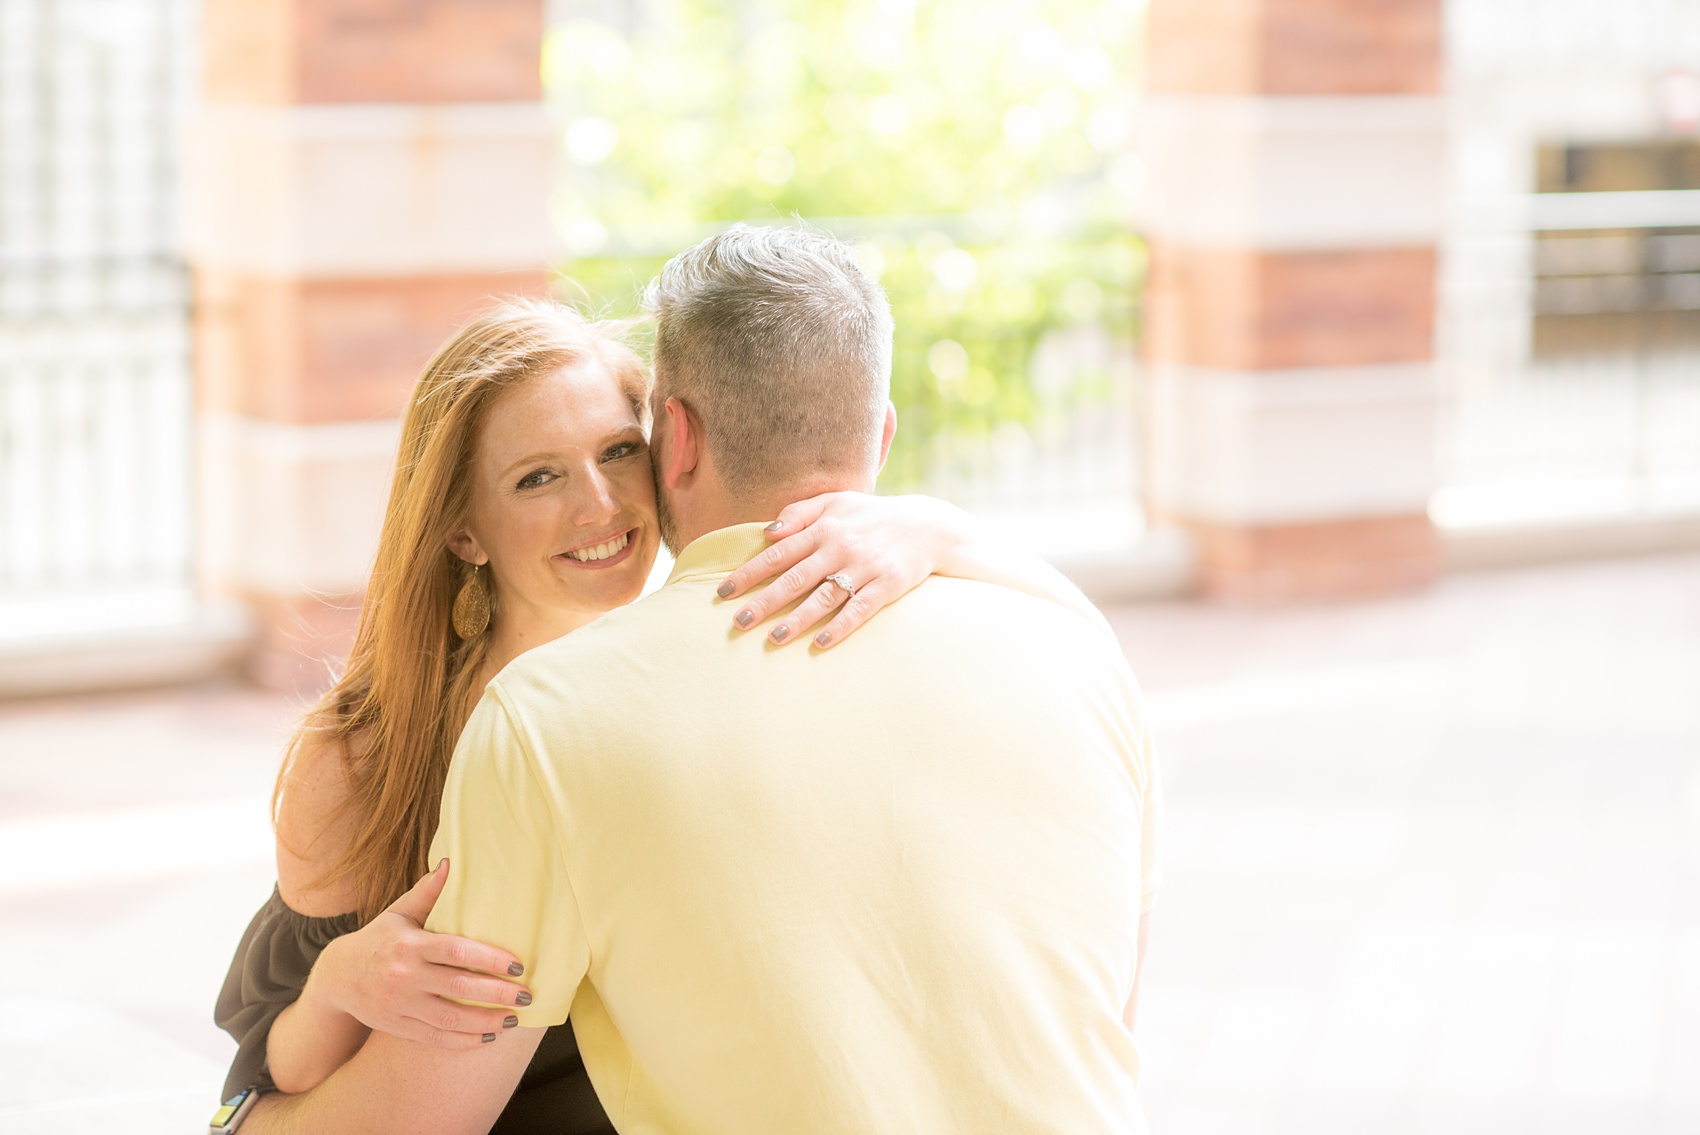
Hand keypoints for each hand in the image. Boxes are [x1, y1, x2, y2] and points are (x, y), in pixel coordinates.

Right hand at [307, 859, 531, 1048]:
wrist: (336, 976)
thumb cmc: (378, 939)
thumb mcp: (398, 912)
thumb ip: (427, 891)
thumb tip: (451, 861)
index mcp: (410, 945)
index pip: (457, 952)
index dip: (490, 959)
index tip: (519, 965)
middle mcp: (405, 976)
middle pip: (459, 987)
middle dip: (497, 994)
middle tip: (527, 996)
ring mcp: (400, 1004)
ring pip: (449, 1018)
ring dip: (485, 1022)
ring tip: (514, 1021)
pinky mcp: (397, 1026)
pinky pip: (434, 1037)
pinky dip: (462, 1040)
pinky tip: (487, 1037)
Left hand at [715, 492, 967, 648]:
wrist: (928, 526)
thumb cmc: (872, 516)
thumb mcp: (836, 502)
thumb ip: (800, 513)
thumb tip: (767, 532)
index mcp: (824, 528)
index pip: (778, 553)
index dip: (749, 572)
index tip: (723, 591)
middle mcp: (840, 548)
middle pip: (796, 578)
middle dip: (765, 601)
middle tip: (738, 622)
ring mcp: (865, 568)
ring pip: (825, 597)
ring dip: (798, 619)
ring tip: (773, 638)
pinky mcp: (887, 586)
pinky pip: (860, 610)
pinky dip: (840, 627)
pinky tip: (820, 643)